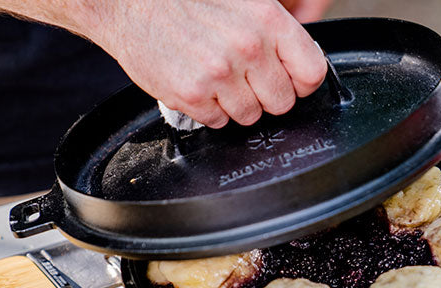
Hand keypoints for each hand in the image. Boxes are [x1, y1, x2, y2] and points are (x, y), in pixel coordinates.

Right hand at [89, 0, 327, 127]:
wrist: (127, 1)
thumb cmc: (187, 1)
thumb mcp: (244, 2)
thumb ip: (276, 34)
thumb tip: (301, 66)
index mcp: (268, 19)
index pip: (312, 73)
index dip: (301, 83)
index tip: (289, 81)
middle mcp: (248, 46)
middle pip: (283, 102)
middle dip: (265, 95)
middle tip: (242, 77)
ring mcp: (220, 73)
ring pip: (250, 116)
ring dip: (234, 103)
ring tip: (214, 75)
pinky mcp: (193, 95)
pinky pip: (218, 121)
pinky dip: (208, 109)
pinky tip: (196, 81)